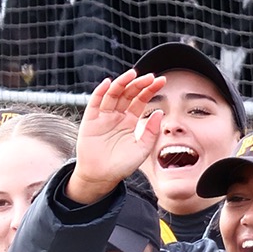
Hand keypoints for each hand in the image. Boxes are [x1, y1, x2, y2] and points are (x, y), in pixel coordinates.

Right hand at [68, 70, 168, 203]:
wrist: (102, 177)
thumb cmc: (122, 165)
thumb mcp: (142, 149)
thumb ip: (151, 132)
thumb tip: (160, 112)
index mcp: (131, 121)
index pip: (141, 100)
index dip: (150, 89)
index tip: (161, 81)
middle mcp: (118, 115)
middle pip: (128, 94)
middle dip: (139, 84)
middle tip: (150, 76)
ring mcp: (104, 116)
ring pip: (113, 94)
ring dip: (122, 83)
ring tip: (132, 74)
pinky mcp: (90, 120)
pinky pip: (95, 102)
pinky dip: (100, 92)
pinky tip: (108, 83)